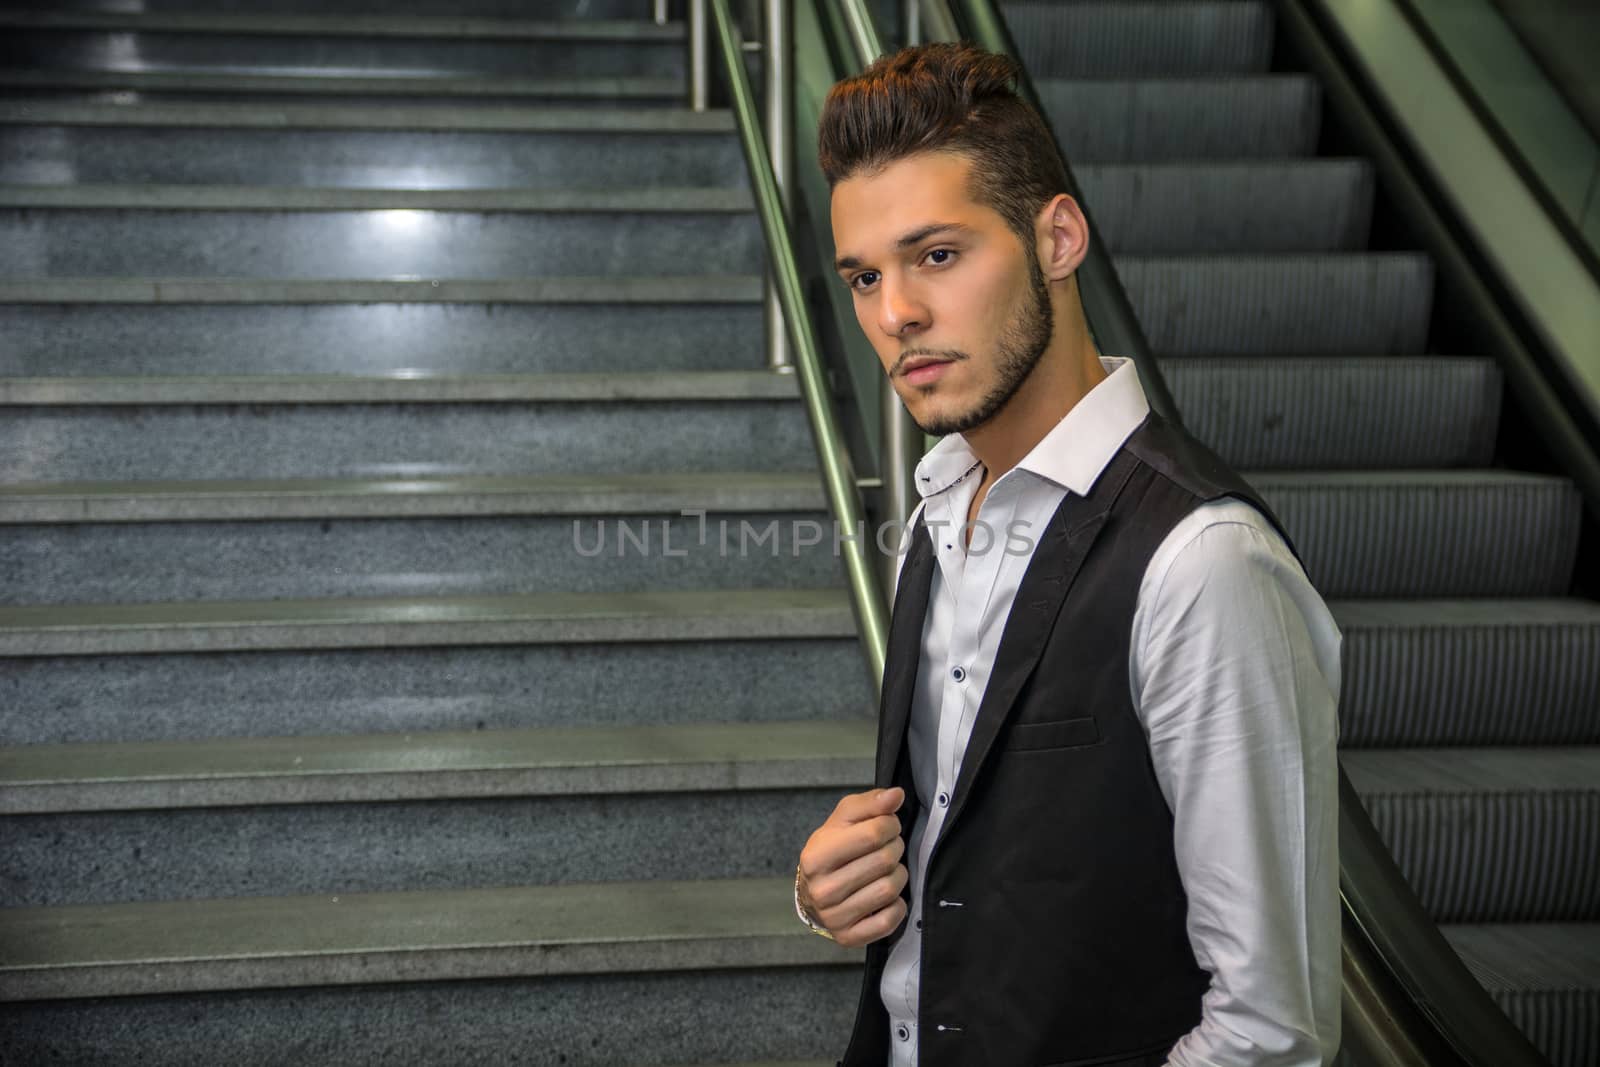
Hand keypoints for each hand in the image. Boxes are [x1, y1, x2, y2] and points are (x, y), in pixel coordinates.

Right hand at [797, 786, 909, 946]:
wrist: (814, 893)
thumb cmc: (834, 849)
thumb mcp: (845, 819)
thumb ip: (871, 803)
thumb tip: (896, 795)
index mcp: (816, 856)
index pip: (873, 833)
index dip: (890, 825)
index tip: (888, 827)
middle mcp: (822, 889)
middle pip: (884, 861)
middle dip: (895, 849)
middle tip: (888, 848)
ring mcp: (834, 917)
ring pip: (889, 889)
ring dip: (898, 875)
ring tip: (888, 870)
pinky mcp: (849, 937)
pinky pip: (890, 920)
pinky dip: (897, 905)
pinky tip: (886, 897)